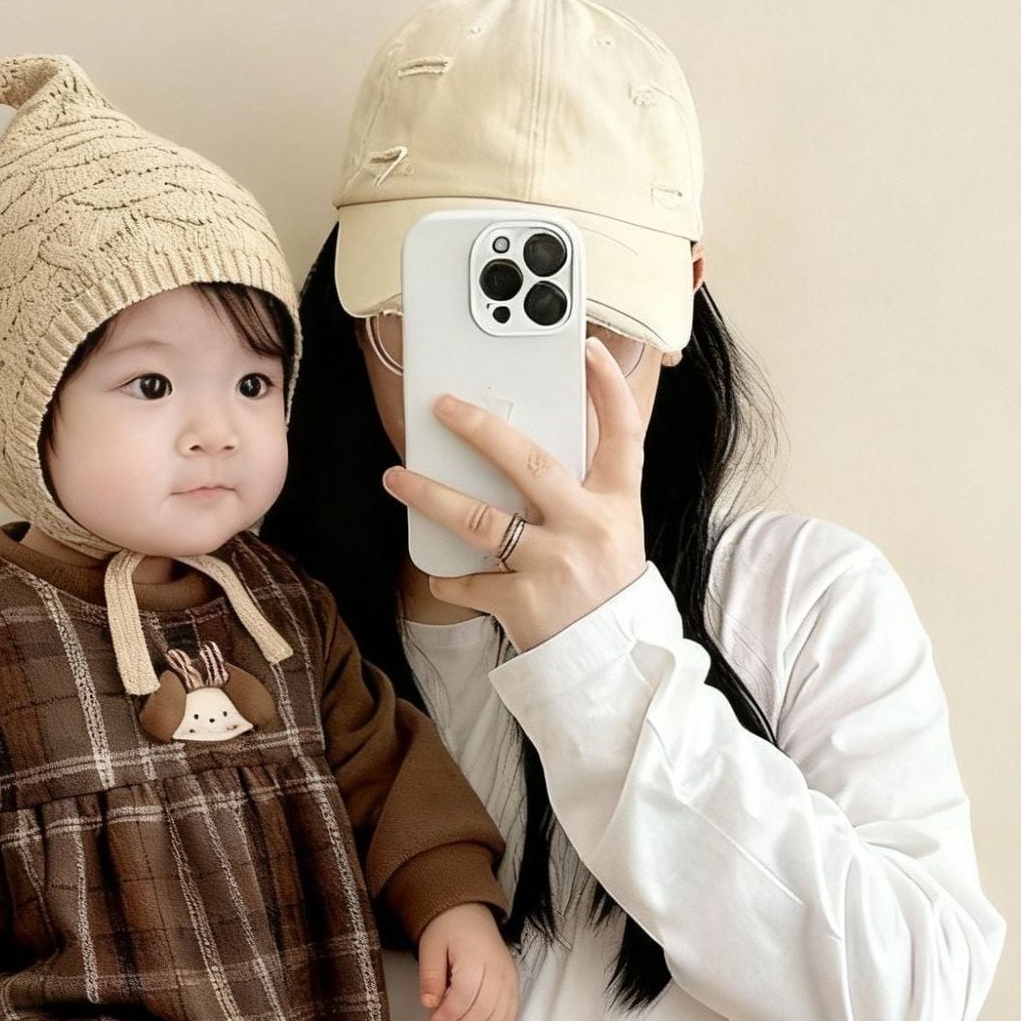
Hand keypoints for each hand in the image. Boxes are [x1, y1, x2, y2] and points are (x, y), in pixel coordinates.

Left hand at [379, 338, 648, 651]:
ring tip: (398, 479)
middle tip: (442, 406)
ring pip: (480, 518)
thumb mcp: (614, 535)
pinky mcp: (525, 603)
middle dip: (478, 428)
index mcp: (618, 505)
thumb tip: (524, 449)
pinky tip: (441, 572)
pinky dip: (451, 576)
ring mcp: (555, 565)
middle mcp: (588, 527)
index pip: (623, 433)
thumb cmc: (604, 594)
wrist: (613, 672)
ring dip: (431, 495)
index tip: (588, 348)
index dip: (609, 387)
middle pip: (527, 461)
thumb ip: (582, 492)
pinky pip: (471, 581)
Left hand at [417, 901, 520, 1020]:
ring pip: (497, 1020)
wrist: (471, 915)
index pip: (466, 995)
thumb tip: (429, 1004)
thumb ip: (430, 976)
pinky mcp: (513, 988)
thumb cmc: (448, 930)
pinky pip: (508, 1018)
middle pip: (483, 1011)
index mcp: (477, 957)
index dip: (448, 1015)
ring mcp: (509, 981)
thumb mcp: (430, 947)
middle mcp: (499, 971)